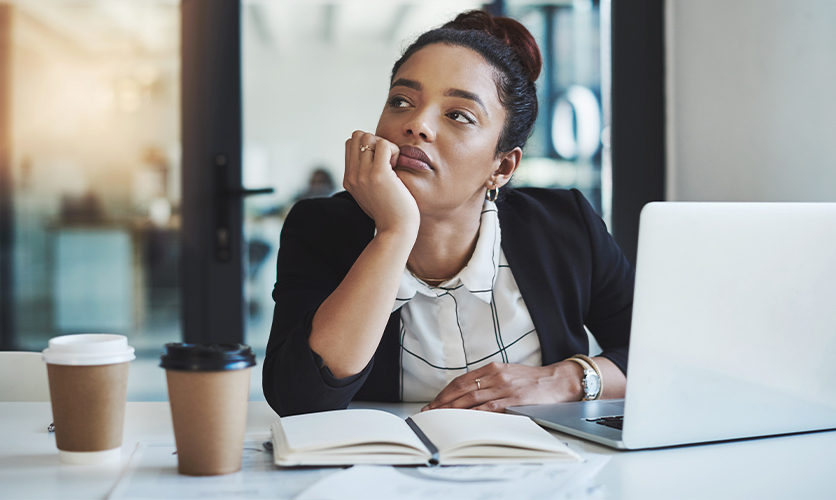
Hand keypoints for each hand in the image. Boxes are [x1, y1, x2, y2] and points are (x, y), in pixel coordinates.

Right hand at [343, 130, 419, 235]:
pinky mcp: (378, 175)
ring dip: (385, 145)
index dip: (368, 146)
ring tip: (392, 165)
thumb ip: (367, 176)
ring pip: (368, 137)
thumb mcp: (372, 193)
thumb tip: (373, 155)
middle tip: (387, 161)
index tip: (381, 163)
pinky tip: (397, 167)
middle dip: (374, 141)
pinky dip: (394, 150)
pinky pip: (383, 144)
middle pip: (357, 136)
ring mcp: (363, 175)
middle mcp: (352, 176)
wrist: (396, 231)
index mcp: (349, 179)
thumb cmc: (391, 212)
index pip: (350, 143)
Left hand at [421, 361, 584, 412]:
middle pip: (462, 389)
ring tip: (440, 418)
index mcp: (493, 368)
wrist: (560, 380)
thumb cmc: (534, 380)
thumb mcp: (509, 374)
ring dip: (453, 409)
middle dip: (443, 402)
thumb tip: (469, 395)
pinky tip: (464, 420)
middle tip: (429, 413)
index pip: (462, 381)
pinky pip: (489, 408)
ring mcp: (505, 387)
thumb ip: (490, 381)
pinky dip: (474, 414)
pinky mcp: (514, 400)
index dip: (445, 392)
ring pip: (472, 398)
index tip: (434, 402)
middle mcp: (496, 375)